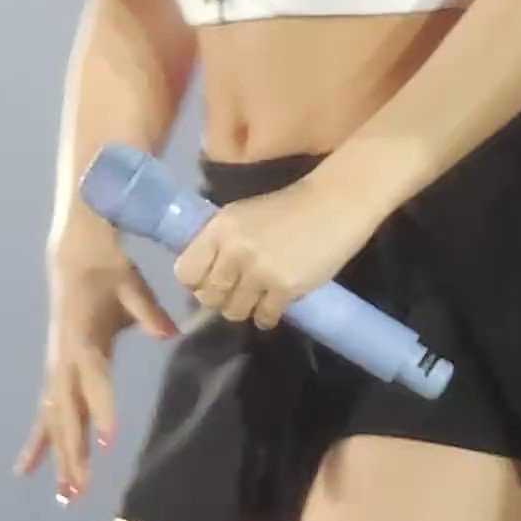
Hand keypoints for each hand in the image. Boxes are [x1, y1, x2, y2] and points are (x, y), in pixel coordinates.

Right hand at [17, 221, 178, 504]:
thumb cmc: (109, 271)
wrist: (74, 257)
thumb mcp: (133, 285)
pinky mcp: (55, 372)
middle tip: (80, 490)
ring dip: (59, 457)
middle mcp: (65, 362)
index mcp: (85, 341)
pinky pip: (44, 413)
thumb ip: (150, 311)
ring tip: (64, 495)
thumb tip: (170, 333)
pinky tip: (26, 470)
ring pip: (55, 421)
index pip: (95, 383)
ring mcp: (56, 369)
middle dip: (74, 453)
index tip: (109, 443)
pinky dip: (37, 442)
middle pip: (68, 414)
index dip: (102, 411)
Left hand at [170, 159, 381, 331]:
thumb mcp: (243, 216)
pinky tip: (275, 305)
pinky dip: (267, 317)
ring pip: (234, 311)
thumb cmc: (289, 207)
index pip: (185, 273)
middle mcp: (234, 250)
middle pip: (208, 297)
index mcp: (219, 228)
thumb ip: (219, 243)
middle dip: (221, 299)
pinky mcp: (285, 287)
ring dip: (244, 309)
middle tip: (237, 293)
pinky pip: (264, 317)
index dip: (196, 282)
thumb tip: (203, 279)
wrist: (335, 203)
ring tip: (257, 299)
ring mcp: (260, 270)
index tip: (211, 281)